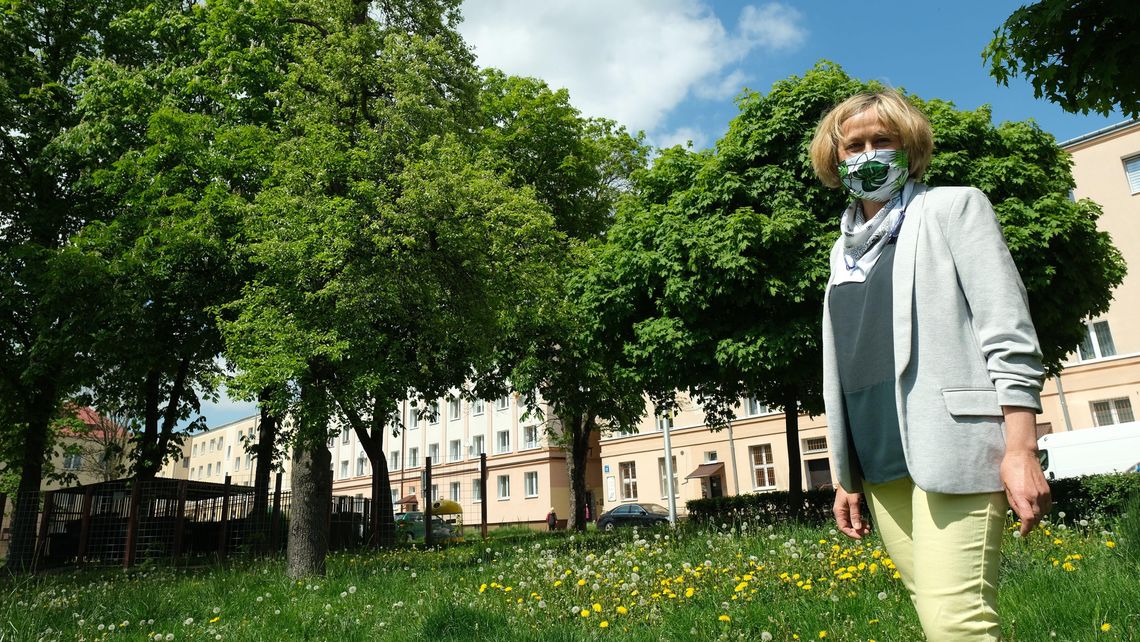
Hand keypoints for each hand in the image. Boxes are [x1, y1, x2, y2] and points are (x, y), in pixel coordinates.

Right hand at [833, 486, 870, 538]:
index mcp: (838, 511)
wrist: (849, 478)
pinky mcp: (850, 509)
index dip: (851, 533)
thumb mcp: (853, 501)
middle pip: (847, 526)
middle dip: (856, 531)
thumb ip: (855, 514)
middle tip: (867, 532)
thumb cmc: (850, 488)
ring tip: (868, 529)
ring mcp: (845, 511)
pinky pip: (853, 519)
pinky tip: (866, 524)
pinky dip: (859, 522)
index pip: (843, 527)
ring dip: (859, 527)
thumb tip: (857, 528)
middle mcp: (840, 513)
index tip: (860, 536)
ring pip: (851, 523)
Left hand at [1001, 406, 1051, 536]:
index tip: (1023, 533)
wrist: (1023, 454)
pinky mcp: (1047, 489)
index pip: (1028, 519)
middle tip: (1024, 526)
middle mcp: (1035, 495)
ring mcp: (1043, 493)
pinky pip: (1048, 505)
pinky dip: (1043, 510)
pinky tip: (1036, 509)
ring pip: (1043, 513)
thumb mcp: (1005, 486)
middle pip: (1037, 518)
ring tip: (1029, 518)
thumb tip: (1019, 515)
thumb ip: (1013, 502)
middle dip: (1030, 524)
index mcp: (1022, 495)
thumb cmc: (1010, 468)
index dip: (1026, 529)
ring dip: (1037, 518)